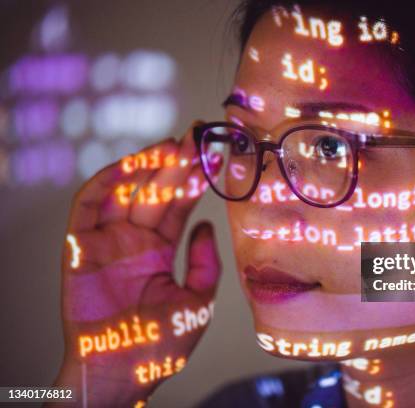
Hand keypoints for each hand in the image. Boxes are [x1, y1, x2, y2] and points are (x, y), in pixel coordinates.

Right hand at [52, 124, 220, 406]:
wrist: (123, 371)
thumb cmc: (161, 344)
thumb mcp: (197, 301)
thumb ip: (205, 263)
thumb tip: (207, 224)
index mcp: (158, 250)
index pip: (178, 205)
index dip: (193, 180)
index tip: (213, 154)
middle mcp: (133, 240)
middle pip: (155, 192)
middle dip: (175, 163)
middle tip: (196, 136)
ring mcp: (107, 240)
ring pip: (125, 191)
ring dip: (146, 165)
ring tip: (173, 144)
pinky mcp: (80, 245)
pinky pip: (89, 205)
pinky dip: (106, 182)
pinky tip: (131, 164)